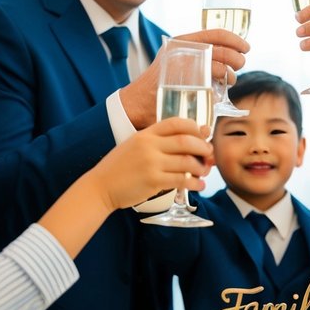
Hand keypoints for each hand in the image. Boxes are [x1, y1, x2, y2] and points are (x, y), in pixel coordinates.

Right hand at [96, 117, 212, 209]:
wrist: (100, 186)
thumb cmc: (120, 167)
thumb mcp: (136, 146)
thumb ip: (160, 141)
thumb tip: (187, 139)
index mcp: (145, 134)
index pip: (176, 123)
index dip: (194, 127)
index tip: (202, 135)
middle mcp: (149, 146)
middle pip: (186, 141)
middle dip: (203, 147)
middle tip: (209, 154)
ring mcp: (151, 164)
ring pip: (187, 161)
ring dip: (201, 167)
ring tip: (205, 171)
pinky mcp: (153, 181)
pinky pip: (181, 180)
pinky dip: (195, 183)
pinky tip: (199, 185)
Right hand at [119, 30, 249, 128]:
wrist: (137, 102)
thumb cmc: (160, 82)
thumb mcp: (176, 59)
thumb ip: (197, 54)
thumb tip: (228, 54)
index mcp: (183, 40)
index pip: (216, 34)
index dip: (236, 40)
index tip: (246, 47)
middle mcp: (183, 50)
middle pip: (223, 51)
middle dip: (238, 59)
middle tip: (239, 66)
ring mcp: (184, 67)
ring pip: (222, 69)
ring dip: (231, 76)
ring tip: (230, 80)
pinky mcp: (185, 85)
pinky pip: (213, 87)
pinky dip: (219, 91)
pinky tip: (217, 93)